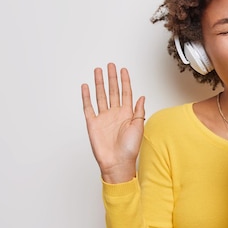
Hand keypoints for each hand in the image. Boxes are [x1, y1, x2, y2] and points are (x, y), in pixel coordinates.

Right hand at [81, 63, 144, 182]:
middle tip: (110, 65)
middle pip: (112, 91)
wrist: (117, 163)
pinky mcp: (93, 123)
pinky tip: (86, 87)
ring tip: (98, 71)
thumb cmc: (130, 148)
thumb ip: (139, 111)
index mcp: (127, 113)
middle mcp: (115, 113)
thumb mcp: (139, 127)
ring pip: (100, 95)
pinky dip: (86, 97)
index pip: (125, 92)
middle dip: (111, 77)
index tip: (123, 69)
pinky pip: (88, 107)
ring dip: (99, 83)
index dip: (125, 81)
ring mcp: (103, 117)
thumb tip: (142, 97)